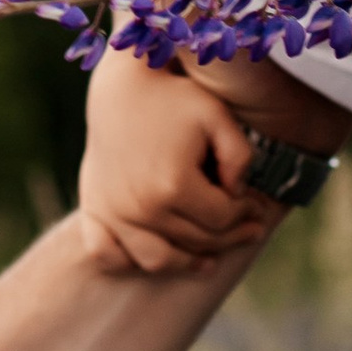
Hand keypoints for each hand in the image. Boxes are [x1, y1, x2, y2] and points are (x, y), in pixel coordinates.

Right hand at [79, 45, 291, 278]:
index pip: (222, 218)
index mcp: (174, 185)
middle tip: (249, 228)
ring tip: (210, 261)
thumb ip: (239, 156)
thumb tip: (238, 195)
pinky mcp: (94, 209)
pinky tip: (156, 253)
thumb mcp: (217, 116)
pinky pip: (108, 255)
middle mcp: (141, 207)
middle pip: (196, 241)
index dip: (247, 214)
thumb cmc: (173, 98)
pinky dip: (128, 262)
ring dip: (187, 263)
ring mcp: (114, 212)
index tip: (258, 206)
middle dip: (230, 236)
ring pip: (157, 260)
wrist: (121, 87)